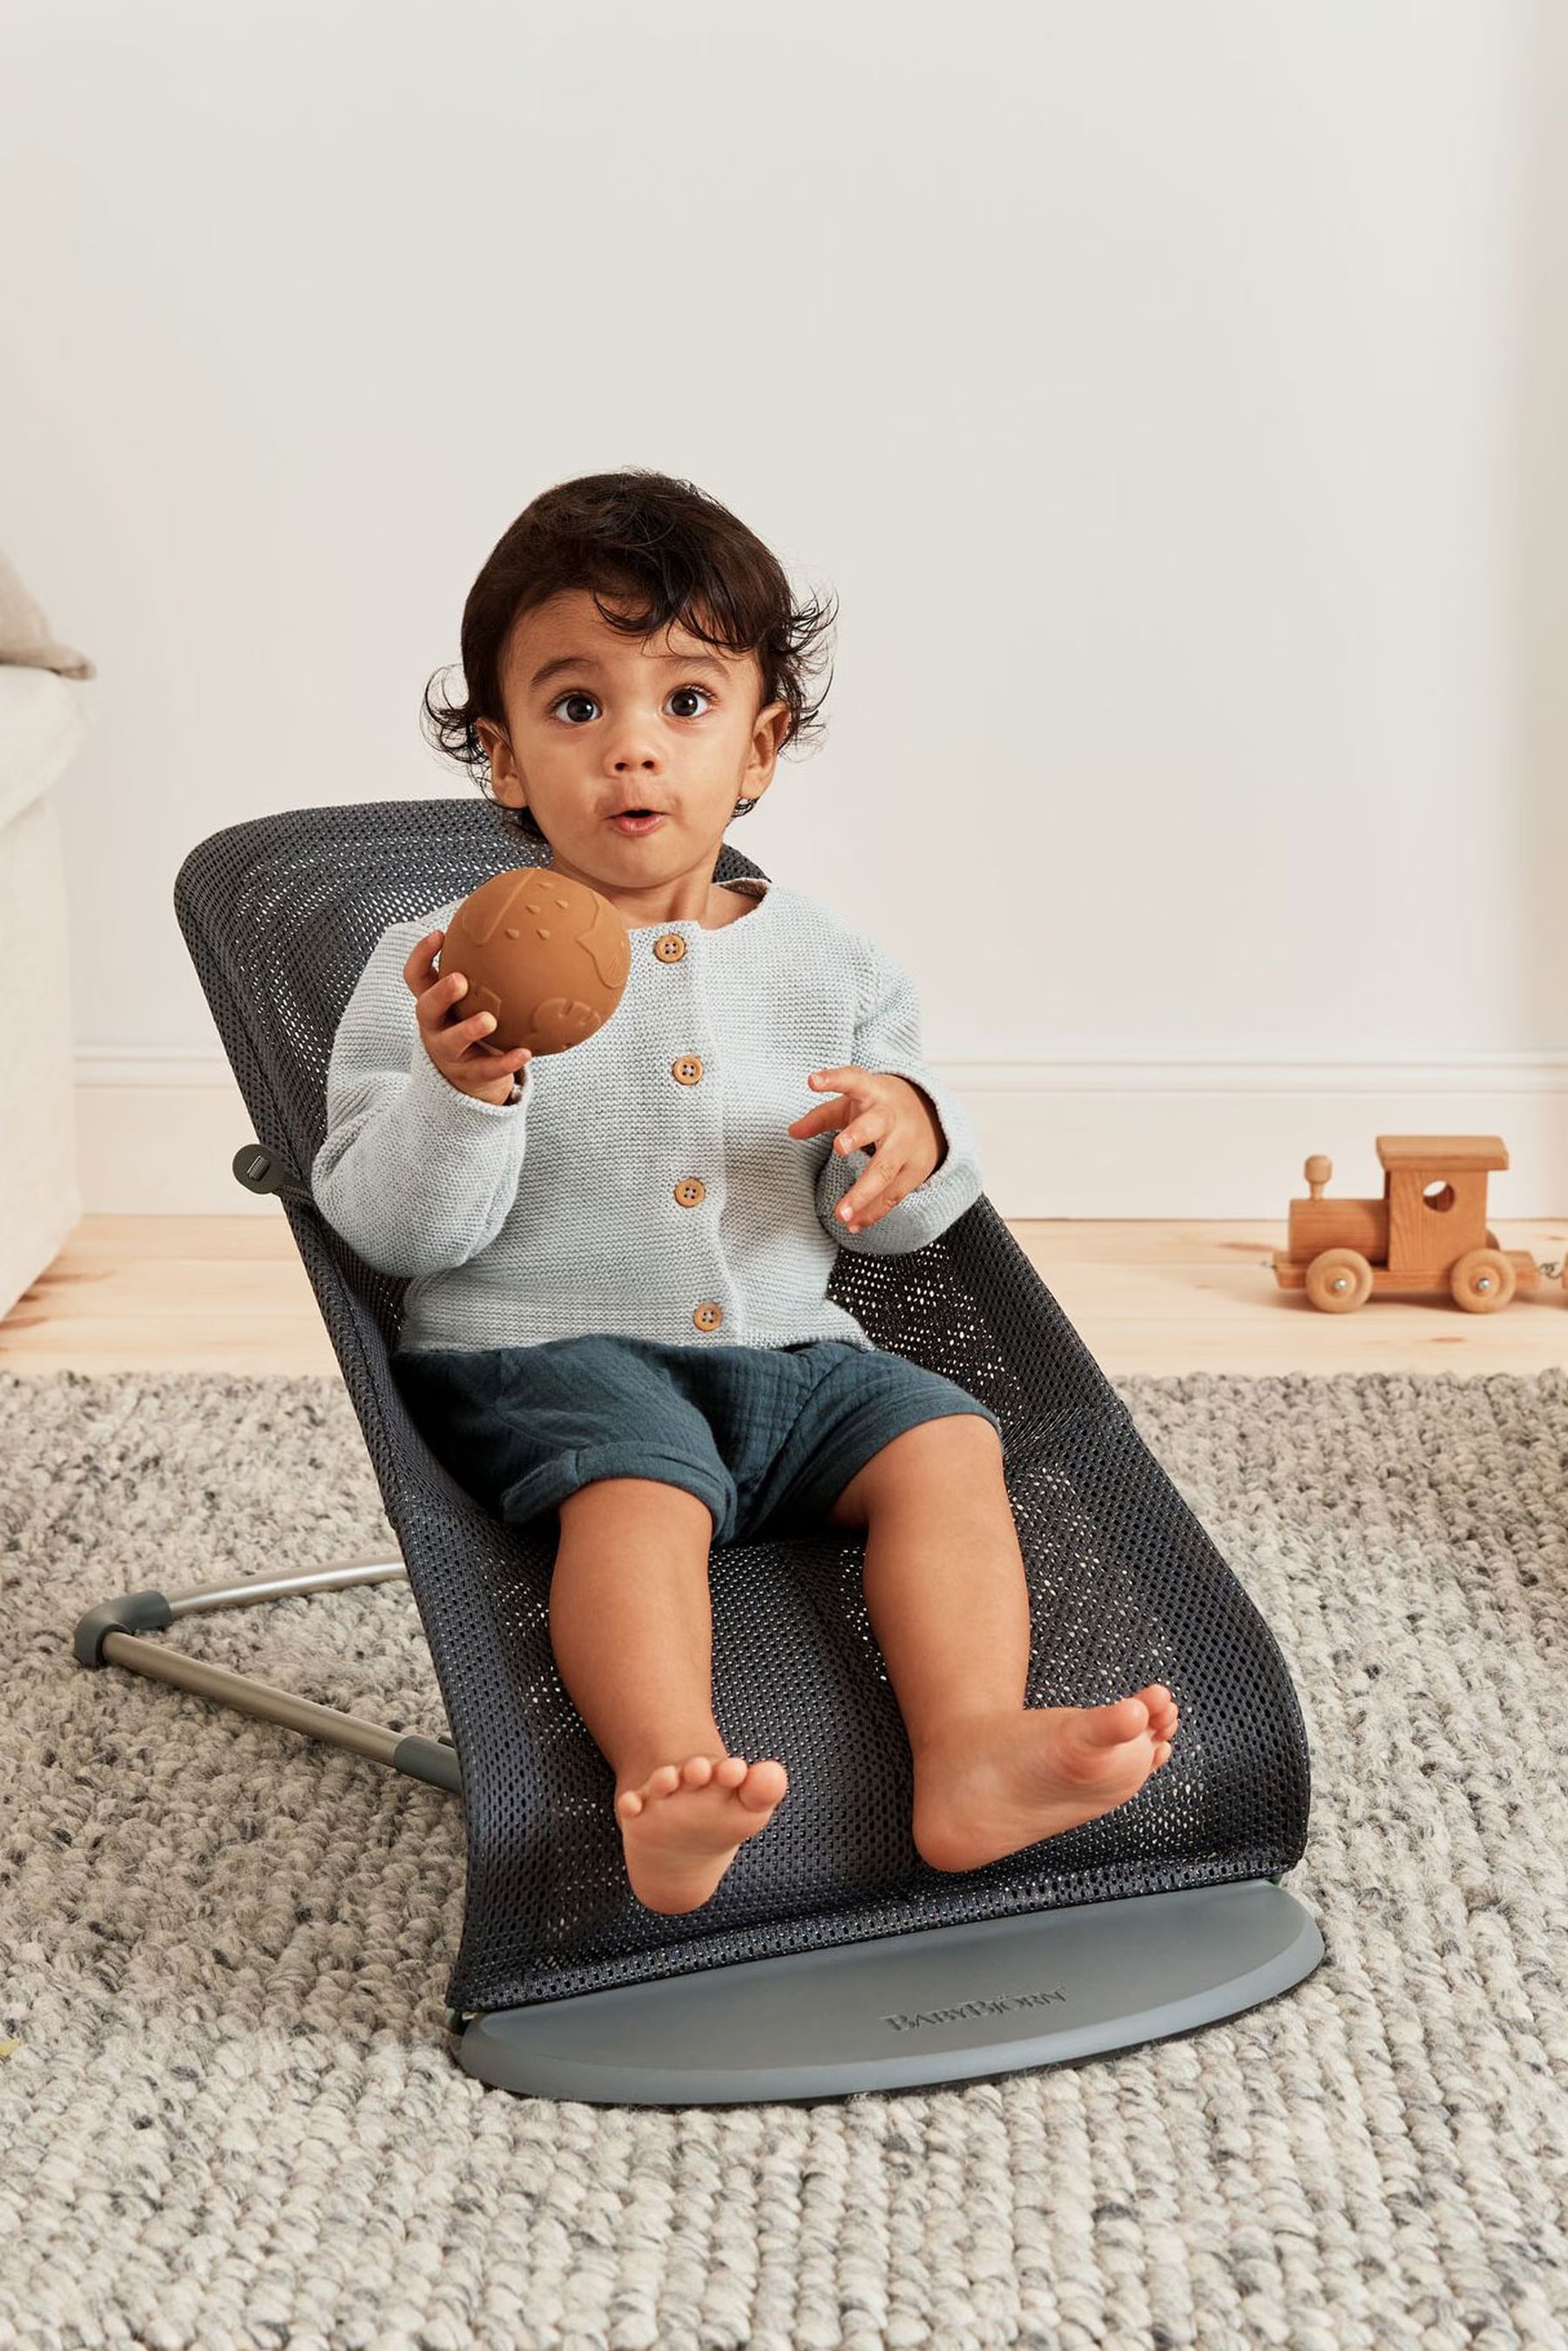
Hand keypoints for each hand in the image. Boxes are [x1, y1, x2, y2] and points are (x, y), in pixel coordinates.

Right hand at [404, 928, 532, 1105]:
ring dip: (469, 1029)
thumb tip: (518, 925)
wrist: (470, 1081)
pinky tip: (526, 1053)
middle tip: (459, 980)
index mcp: (433, 1005)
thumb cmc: (473, 1028)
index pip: (416, 977)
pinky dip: (506, 1062)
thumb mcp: (471, 1001)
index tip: (439, 934)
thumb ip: (484, 972)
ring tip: (489, 1020)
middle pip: (426, 1008)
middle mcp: (435, 1027)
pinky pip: (488, 1069)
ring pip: (452, 1041)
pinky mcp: (470, 1076)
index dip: (421, 956)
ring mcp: (450, 1054)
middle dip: (440, 993)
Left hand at [787, 1066, 945, 1231]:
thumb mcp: (852, 1104)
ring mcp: (906, 1144)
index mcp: (873, 1093)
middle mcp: (891, 1117)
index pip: (853, 1080)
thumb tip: (792, 1132)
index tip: (812, 1080)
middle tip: (839, 1147)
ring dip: (863, 1194)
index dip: (834, 1079)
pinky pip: (894, 1194)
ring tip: (840, 1215)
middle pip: (875, 1127)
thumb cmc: (879, 1108)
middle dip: (857, 1136)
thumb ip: (821, 1117)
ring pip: (885, 1170)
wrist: (932, 1115)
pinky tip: (855, 1225)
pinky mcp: (916, 1169)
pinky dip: (873, 1212)